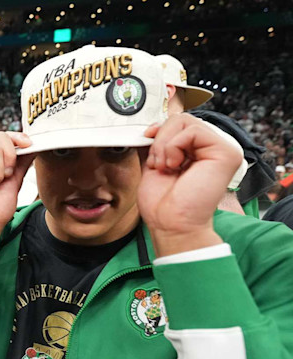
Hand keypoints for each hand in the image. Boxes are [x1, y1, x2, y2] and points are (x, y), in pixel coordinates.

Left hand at [139, 114, 241, 256]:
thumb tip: (151, 127)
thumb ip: (158, 144)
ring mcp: (222, 149)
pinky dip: (174, 146)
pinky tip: (175, 166)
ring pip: (185, 121)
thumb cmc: (163, 205)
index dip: (160, 128)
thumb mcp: (154, 165)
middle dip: (160, 139)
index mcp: (198, 152)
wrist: (171, 224)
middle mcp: (212, 149)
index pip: (180, 123)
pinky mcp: (226, 152)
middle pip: (181, 119)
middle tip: (158, 164)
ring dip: (164, 145)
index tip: (146, 139)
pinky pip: (193, 130)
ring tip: (167, 167)